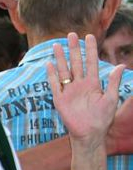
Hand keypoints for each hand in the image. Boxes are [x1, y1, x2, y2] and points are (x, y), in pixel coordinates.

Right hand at [49, 33, 123, 148]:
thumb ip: (113, 82)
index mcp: (93, 83)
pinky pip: (54, 85)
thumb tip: (120, 66)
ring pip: (64, 71)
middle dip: (74, 49)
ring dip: (60, 58)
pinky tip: (49, 64)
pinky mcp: (60, 99)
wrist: (90, 134)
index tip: (89, 36)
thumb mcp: (111, 99)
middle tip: (71, 34)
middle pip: (76, 63)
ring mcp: (69, 91)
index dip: (90, 50)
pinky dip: (51, 75)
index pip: (91, 62)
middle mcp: (80, 84)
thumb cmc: (103, 118)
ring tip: (57, 45)